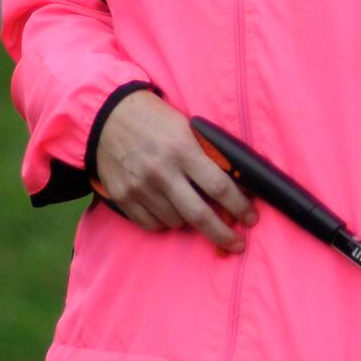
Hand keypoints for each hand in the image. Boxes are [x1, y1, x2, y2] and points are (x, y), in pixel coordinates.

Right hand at [95, 91, 256, 251]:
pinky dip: (165, 222)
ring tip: (196, 210)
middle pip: (198, 215)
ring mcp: (139, 187)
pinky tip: (171, 212)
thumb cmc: (156, 119)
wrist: (108, 116)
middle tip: (237, 244)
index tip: (251, 218)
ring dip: (191, 222)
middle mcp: (161, 172)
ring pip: (175, 222)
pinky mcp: (122, 197)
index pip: (218, 186)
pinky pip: (151, 224)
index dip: (239, 206)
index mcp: (183, 150)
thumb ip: (208, 156)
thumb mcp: (188, 129)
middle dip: (222, 234)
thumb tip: (237, 184)